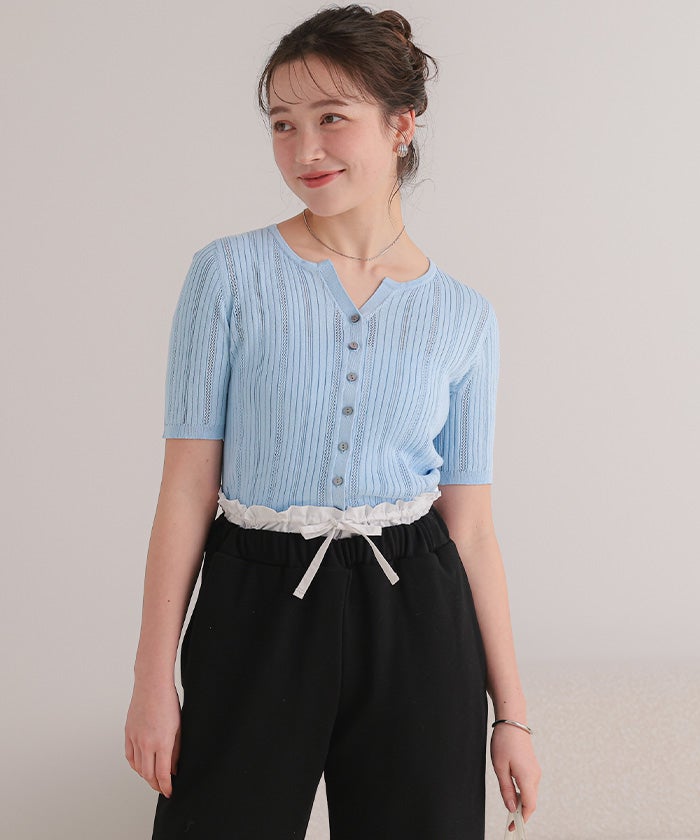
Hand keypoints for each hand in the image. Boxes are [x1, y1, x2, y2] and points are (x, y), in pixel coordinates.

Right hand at [124, 680, 181, 797]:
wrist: (152, 685)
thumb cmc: (168, 702)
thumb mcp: (179, 728)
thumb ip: (176, 751)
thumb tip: (174, 768)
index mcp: (161, 742)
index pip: (162, 774)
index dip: (166, 786)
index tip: (169, 791)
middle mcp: (146, 743)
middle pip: (148, 774)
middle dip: (156, 784)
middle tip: (163, 788)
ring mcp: (135, 738)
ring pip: (138, 767)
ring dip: (146, 776)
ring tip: (154, 778)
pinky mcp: (128, 733)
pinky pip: (129, 756)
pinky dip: (135, 765)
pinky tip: (141, 767)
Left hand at [490, 722, 540, 831]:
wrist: (512, 722)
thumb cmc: (504, 742)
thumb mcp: (500, 767)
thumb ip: (506, 789)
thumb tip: (511, 808)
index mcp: (527, 777)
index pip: (529, 806)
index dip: (522, 819)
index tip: (513, 827)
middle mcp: (535, 776)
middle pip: (530, 802)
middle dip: (521, 813)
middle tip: (508, 820)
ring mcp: (535, 771)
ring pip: (530, 794)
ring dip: (521, 802)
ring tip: (507, 802)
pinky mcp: (533, 768)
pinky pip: (529, 785)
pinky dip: (522, 792)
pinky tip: (511, 789)